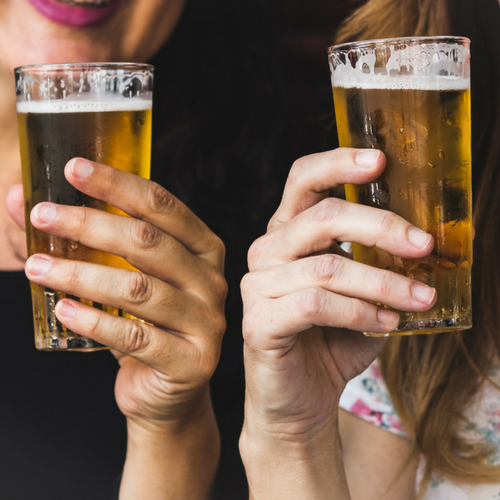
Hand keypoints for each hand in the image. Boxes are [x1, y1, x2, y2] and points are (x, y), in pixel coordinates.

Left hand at [8, 158, 226, 429]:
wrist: (169, 389)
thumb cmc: (148, 323)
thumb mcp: (133, 275)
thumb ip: (93, 242)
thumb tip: (20, 202)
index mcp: (205, 249)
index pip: (163, 206)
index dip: (117, 185)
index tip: (72, 169)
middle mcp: (211, 281)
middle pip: (148, 242)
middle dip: (89, 224)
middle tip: (42, 216)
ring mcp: (206, 322)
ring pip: (138, 289)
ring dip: (80, 274)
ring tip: (37, 267)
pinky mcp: (190, 361)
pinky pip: (134, 337)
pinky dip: (93, 321)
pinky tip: (61, 309)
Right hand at [240, 148, 434, 448]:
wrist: (301, 399)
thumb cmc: (332, 340)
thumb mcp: (361, 291)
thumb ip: (380, 262)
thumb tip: (426, 239)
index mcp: (288, 232)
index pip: (303, 181)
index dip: (337, 163)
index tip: (380, 160)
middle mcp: (267, 251)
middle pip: (321, 217)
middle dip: (381, 227)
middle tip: (424, 245)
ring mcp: (257, 285)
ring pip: (327, 266)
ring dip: (383, 282)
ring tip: (421, 298)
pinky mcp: (258, 321)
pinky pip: (316, 305)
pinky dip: (360, 312)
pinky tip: (387, 322)